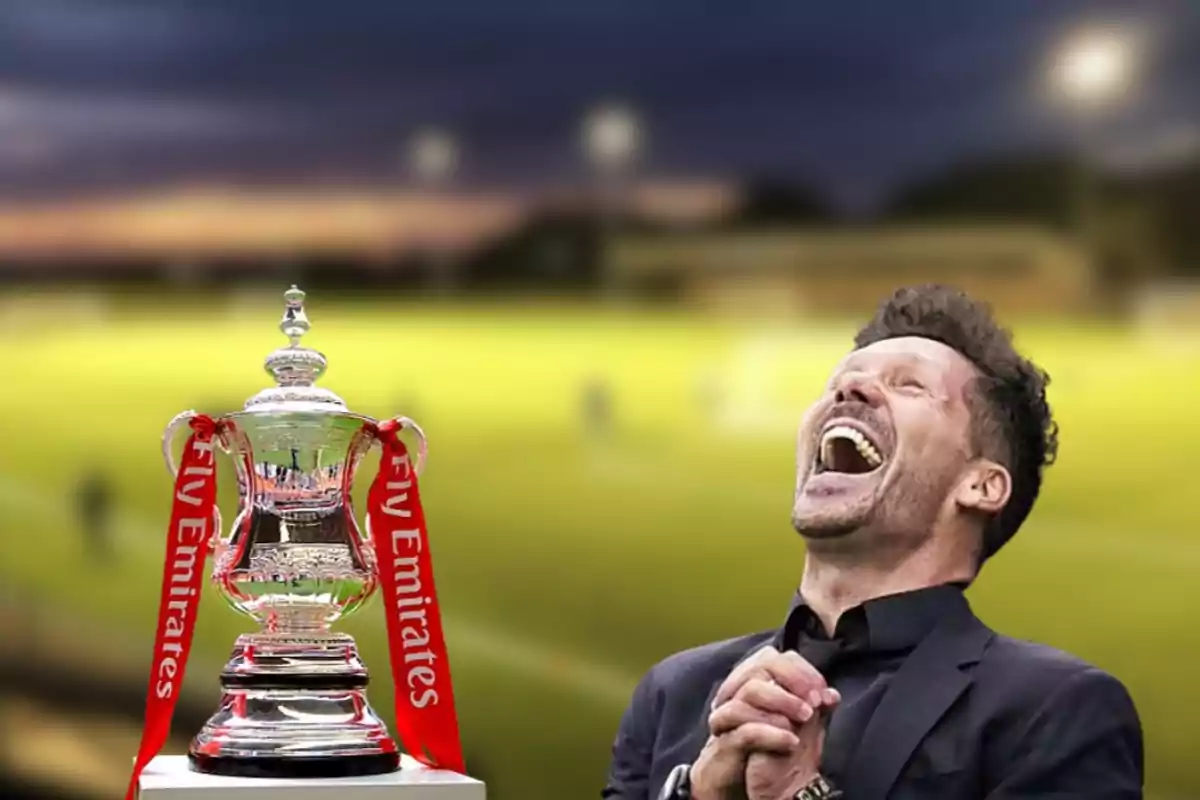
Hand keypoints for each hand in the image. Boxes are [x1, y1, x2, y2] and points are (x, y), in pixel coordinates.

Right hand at [690, 646, 834, 799]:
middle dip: (793, 679)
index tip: (821, 690)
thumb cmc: (769, 748)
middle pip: (760, 665)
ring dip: (784, 701)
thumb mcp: (797, 725)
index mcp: (753, 683)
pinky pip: (746, 729)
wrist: (742, 785)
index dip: (800, 669)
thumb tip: (832, 694)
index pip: (773, 657)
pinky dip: (772, 732)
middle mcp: (737, 692)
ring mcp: (727, 715)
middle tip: (815, 700)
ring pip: (750, 690)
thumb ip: (813, 707)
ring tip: (807, 717)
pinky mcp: (724, 741)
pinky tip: (792, 741)